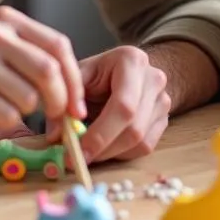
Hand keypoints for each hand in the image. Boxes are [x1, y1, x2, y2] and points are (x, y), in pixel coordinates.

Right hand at [0, 5, 84, 130]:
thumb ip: (27, 50)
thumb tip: (70, 84)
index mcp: (6, 19)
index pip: (58, 45)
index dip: (74, 78)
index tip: (78, 103)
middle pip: (49, 72)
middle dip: (61, 101)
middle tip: (60, 119)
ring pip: (29, 97)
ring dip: (28, 111)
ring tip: (8, 106)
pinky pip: (7, 114)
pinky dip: (7, 120)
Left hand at [75, 46, 170, 163]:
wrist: (124, 69)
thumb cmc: (97, 73)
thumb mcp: (78, 76)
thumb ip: (65, 101)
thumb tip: (55, 136)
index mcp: (132, 61)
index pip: (123, 106)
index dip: (100, 134)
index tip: (76, 152)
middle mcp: (154, 79)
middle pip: (134, 128)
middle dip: (103, 149)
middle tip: (77, 159)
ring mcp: (163, 100)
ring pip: (140, 141)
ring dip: (110, 153)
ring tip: (88, 150)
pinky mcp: (164, 119)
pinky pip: (145, 147)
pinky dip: (122, 153)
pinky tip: (106, 144)